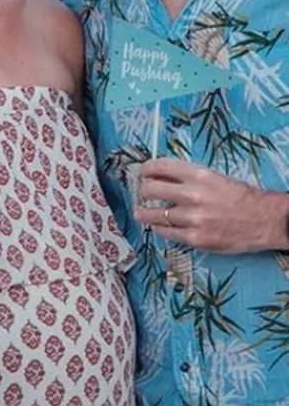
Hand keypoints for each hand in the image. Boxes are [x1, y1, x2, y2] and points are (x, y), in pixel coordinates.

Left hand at [135, 158, 288, 253]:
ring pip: (153, 214)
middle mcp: (193, 195)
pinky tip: (157, 226)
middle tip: (142, 194)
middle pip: (150, 189)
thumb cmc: (239, 196)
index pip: (159, 166)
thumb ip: (186, 176)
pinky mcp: (195, 238)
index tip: (142, 173)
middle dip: (142, 191)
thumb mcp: (213, 177)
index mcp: (198, 175)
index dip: (146, 169)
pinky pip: (165, 232)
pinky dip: (158, 228)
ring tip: (140, 212)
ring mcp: (193, 218)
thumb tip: (158, 175)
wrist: (264, 220)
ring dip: (143, 212)